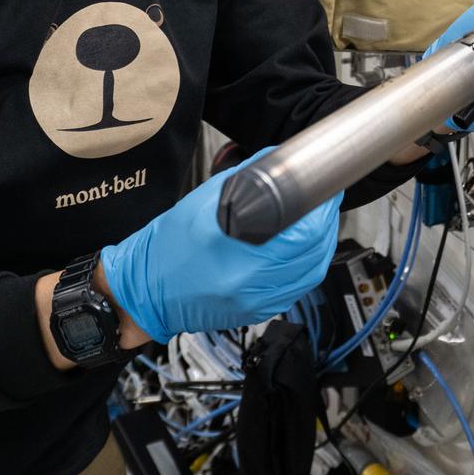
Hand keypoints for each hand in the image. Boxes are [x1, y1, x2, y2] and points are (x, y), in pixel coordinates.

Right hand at [97, 151, 339, 344]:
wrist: (147, 289)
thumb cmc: (170, 244)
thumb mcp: (205, 200)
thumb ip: (248, 180)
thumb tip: (281, 161)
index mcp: (237, 256)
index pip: (302, 235)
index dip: (321, 210)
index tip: (326, 191)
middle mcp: (249, 285)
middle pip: (313, 255)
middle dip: (325, 225)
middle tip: (325, 203)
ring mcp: (255, 304)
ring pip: (310, 274)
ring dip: (321, 246)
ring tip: (319, 223)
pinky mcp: (258, 313)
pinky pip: (297, 289)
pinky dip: (307, 267)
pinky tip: (304, 250)